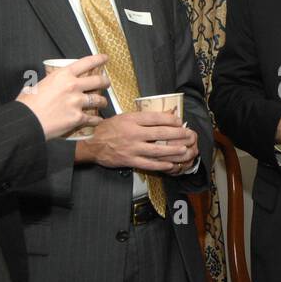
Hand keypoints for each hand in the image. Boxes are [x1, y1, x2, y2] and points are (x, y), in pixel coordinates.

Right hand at [15, 54, 108, 139]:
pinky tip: (97, 120)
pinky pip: (93, 118)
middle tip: (106, 83)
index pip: (86, 62)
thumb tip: (50, 86)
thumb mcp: (39, 84)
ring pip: (99, 100)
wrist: (27, 120)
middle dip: (105, 81)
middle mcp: (73, 86)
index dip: (99, 59)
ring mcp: (77, 102)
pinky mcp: (78, 117)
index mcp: (63, 75)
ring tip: (102, 103)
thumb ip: (50, 83)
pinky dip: (96, 120)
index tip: (105, 58)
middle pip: (98, 81)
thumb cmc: (28, 103)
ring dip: (102, 102)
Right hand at [77, 111, 194, 171]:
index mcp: (131, 120)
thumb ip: (142, 117)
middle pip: (159, 134)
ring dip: (173, 151)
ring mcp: (132, 148)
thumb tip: (163, 115)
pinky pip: (148, 164)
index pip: (155, 118)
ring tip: (184, 150)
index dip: (170, 119)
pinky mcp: (130, 161)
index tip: (180, 121)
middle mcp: (133, 133)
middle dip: (177, 134)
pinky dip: (161, 165)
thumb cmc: (108, 129)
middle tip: (188, 135)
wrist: (92, 144)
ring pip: (157, 150)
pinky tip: (170, 165)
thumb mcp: (124, 117)